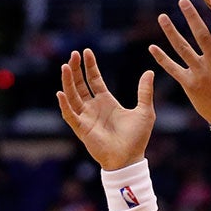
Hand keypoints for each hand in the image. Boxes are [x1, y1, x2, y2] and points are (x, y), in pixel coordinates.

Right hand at [56, 49, 155, 169]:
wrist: (130, 159)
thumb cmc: (137, 138)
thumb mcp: (145, 111)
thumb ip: (145, 92)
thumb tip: (150, 72)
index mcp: (107, 102)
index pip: (94, 80)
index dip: (89, 66)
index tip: (86, 52)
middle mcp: (93, 107)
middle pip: (80, 84)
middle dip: (76, 69)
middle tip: (74, 54)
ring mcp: (86, 117)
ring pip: (72, 96)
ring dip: (68, 82)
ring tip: (66, 66)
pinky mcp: (82, 129)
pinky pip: (70, 114)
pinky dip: (65, 104)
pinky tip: (61, 93)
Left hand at [148, 0, 210, 123]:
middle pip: (201, 34)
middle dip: (191, 16)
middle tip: (182, 1)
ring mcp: (201, 73)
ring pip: (183, 48)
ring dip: (171, 31)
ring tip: (162, 17)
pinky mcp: (190, 84)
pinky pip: (173, 69)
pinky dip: (162, 58)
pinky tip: (152, 47)